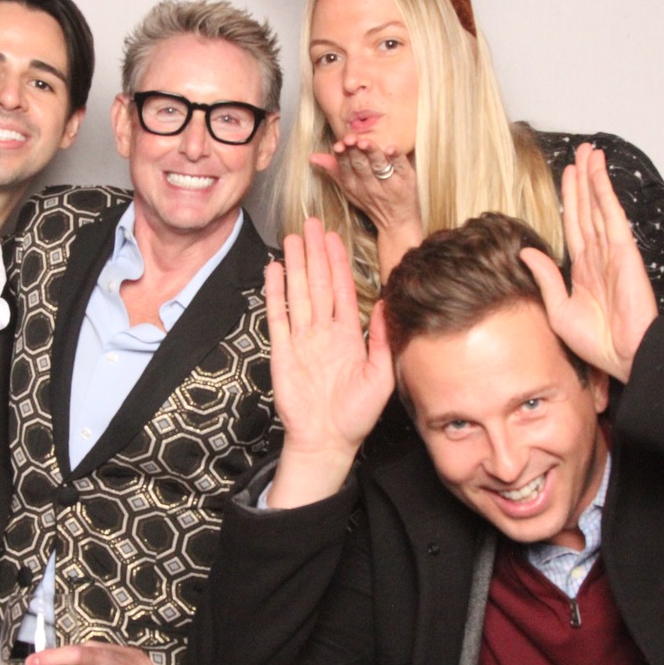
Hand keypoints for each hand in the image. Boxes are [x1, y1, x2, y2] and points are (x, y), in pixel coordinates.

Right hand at [266, 218, 395, 507]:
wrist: (326, 441)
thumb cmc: (356, 415)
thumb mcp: (381, 376)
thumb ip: (383, 340)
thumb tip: (389, 303)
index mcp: (349, 336)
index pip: (343, 290)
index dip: (338, 262)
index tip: (334, 236)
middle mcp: (324, 333)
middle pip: (319, 284)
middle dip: (315, 253)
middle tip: (311, 223)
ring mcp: (301, 341)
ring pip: (298, 294)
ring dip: (295, 265)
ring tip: (292, 237)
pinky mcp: (282, 353)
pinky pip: (277, 317)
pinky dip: (275, 293)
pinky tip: (274, 271)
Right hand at [311, 137, 421, 278]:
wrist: (398, 224)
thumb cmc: (372, 202)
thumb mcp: (349, 189)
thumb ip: (333, 170)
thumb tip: (313, 156)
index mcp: (355, 186)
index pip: (345, 169)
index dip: (342, 157)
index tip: (338, 146)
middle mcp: (371, 185)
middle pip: (360, 165)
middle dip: (354, 151)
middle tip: (350, 139)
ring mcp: (389, 183)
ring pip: (379, 165)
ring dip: (371, 152)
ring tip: (364, 142)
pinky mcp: (407, 180)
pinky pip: (401, 167)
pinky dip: (396, 157)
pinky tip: (390, 148)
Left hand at [520, 143, 656, 383]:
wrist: (622, 355)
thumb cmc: (595, 342)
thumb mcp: (558, 310)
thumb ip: (546, 279)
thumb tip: (527, 252)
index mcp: (582, 270)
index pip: (573, 226)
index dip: (569, 200)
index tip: (566, 177)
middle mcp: (597, 256)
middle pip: (586, 209)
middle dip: (581, 181)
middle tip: (578, 153)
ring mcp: (611, 251)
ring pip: (597, 205)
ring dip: (592, 177)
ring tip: (588, 152)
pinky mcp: (623, 251)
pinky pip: (609, 214)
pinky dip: (603, 191)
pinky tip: (597, 172)